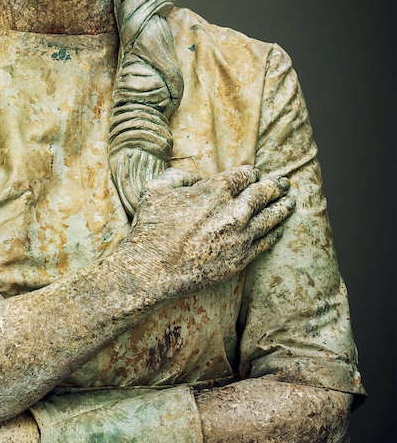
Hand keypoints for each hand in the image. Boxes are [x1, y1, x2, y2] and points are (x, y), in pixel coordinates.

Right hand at [113, 165, 294, 303]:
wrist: (152, 270)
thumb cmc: (151, 228)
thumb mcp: (156, 189)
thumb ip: (178, 176)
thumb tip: (194, 177)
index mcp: (215, 190)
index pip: (244, 175)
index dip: (251, 172)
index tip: (255, 173)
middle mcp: (234, 211)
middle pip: (263, 193)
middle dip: (275, 186)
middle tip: (284, 182)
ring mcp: (240, 236)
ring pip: (271, 218)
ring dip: (283, 207)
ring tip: (291, 201)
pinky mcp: (240, 259)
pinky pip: (265, 243)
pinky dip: (275, 233)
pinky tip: (280, 229)